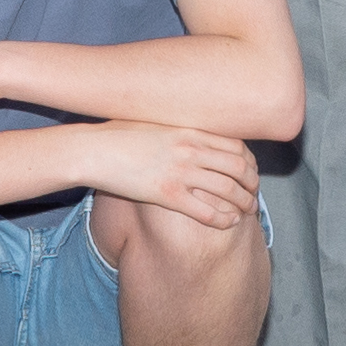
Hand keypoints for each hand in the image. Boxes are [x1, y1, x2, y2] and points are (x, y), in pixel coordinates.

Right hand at [67, 121, 261, 231]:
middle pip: (239, 168)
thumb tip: (194, 133)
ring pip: (229, 191)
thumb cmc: (117, 134)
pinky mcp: (168, 195)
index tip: (251, 171)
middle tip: (253, 194)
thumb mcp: (153, 121)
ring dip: (244, 203)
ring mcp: (180, 173)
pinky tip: (229, 223)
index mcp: (189, 129)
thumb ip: (179, 127)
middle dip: (252, 183)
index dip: (250, 161)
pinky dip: (224, 219)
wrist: (92, 150)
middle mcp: (190, 150)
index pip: (236, 145)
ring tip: (248, 211)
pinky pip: (207, 211)